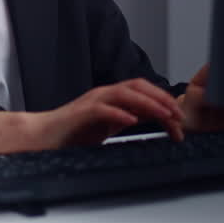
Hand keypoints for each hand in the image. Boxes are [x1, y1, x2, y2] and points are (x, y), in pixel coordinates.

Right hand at [0, 78, 184, 154]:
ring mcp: (91, 102)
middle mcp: (103, 94)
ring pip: (124, 93)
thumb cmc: (73, 133)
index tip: (179, 118)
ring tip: (163, 115)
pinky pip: (102, 109)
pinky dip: (119, 113)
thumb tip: (154, 118)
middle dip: (161, 98)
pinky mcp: (80, 113)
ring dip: (146, 103)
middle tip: (178, 115)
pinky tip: (131, 120)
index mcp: (111, 97)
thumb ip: (128, 117)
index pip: (142, 90)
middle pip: (137, 86)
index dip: (163, 99)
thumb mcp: (108, 125)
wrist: (44, 136)